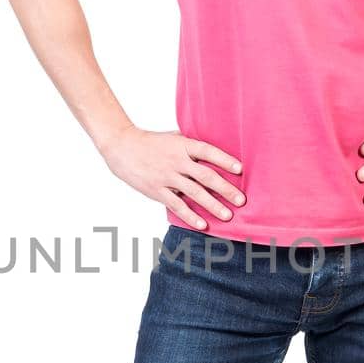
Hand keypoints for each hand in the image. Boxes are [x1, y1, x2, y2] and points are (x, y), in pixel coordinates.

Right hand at [100, 126, 245, 230]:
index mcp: (182, 145)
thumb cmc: (151, 142)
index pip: (208, 151)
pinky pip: (176, 205)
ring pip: (194, 193)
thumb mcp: (173, 137)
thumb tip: (215, 154)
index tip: (240, 169)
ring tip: (228, 216)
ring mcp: (166, 177)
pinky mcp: (157, 190)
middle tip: (241, 200)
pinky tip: (203, 225)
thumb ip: (191, 146)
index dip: (224, 160)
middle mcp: (176, 161)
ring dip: (212, 205)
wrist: (122, 147)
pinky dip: (190, 216)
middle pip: (206, 176)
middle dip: (225, 189)